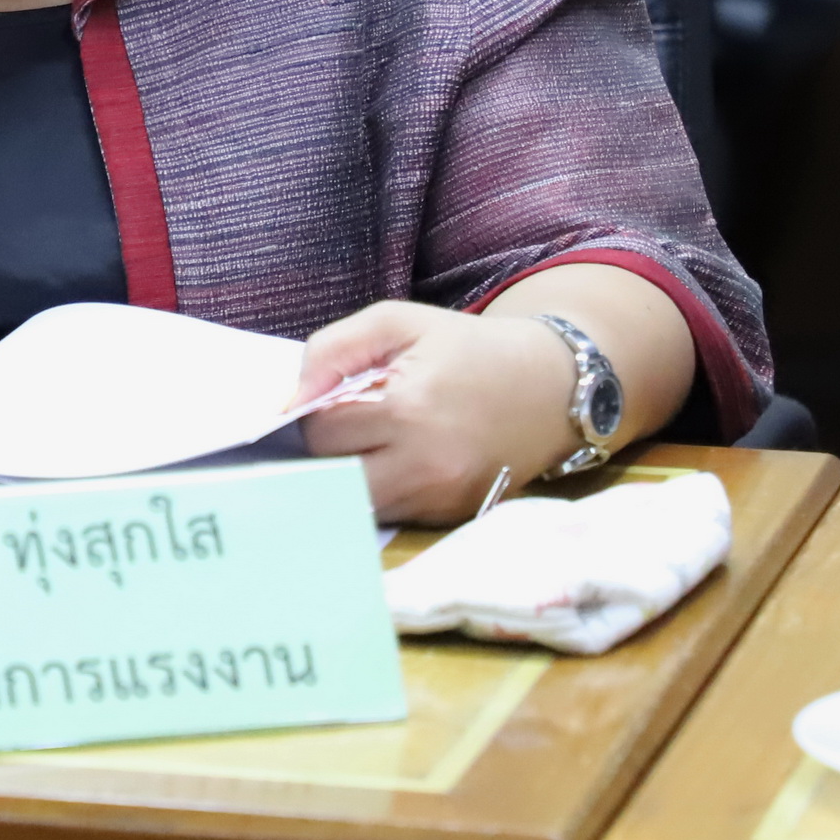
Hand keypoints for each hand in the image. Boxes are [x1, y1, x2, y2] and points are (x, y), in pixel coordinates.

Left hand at [295, 301, 579, 524]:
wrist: (550, 385)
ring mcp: (440, 498)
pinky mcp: (451, 517)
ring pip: (357, 503)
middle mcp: (425, 464)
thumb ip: (334, 349)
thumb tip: (290, 400)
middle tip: (340, 427)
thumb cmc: (467, 348)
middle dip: (324, 453)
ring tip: (370, 441)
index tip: (326, 400)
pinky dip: (382, 491)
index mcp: (408, 409)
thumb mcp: (398, 322)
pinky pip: (392, 513)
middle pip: (332, 478)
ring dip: (349, 475)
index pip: (320, 432)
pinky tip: (397, 461)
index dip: (311, 414)